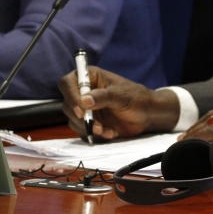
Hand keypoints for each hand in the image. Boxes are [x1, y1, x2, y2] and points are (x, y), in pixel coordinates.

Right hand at [57, 66, 179, 140]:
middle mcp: (83, 93)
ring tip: (105, 129)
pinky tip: (110, 132)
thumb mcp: (120, 95)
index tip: (80, 110)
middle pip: (67, 105)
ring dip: (87, 128)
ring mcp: (85, 109)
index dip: (70, 96)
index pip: (67, 83)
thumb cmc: (135, 97)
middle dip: (80, 117)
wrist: (146, 114)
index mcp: (89, 78)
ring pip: (73, 120)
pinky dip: (95, 135)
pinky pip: (83, 131)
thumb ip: (102, 97)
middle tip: (96, 124)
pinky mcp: (90, 123)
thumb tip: (84, 101)